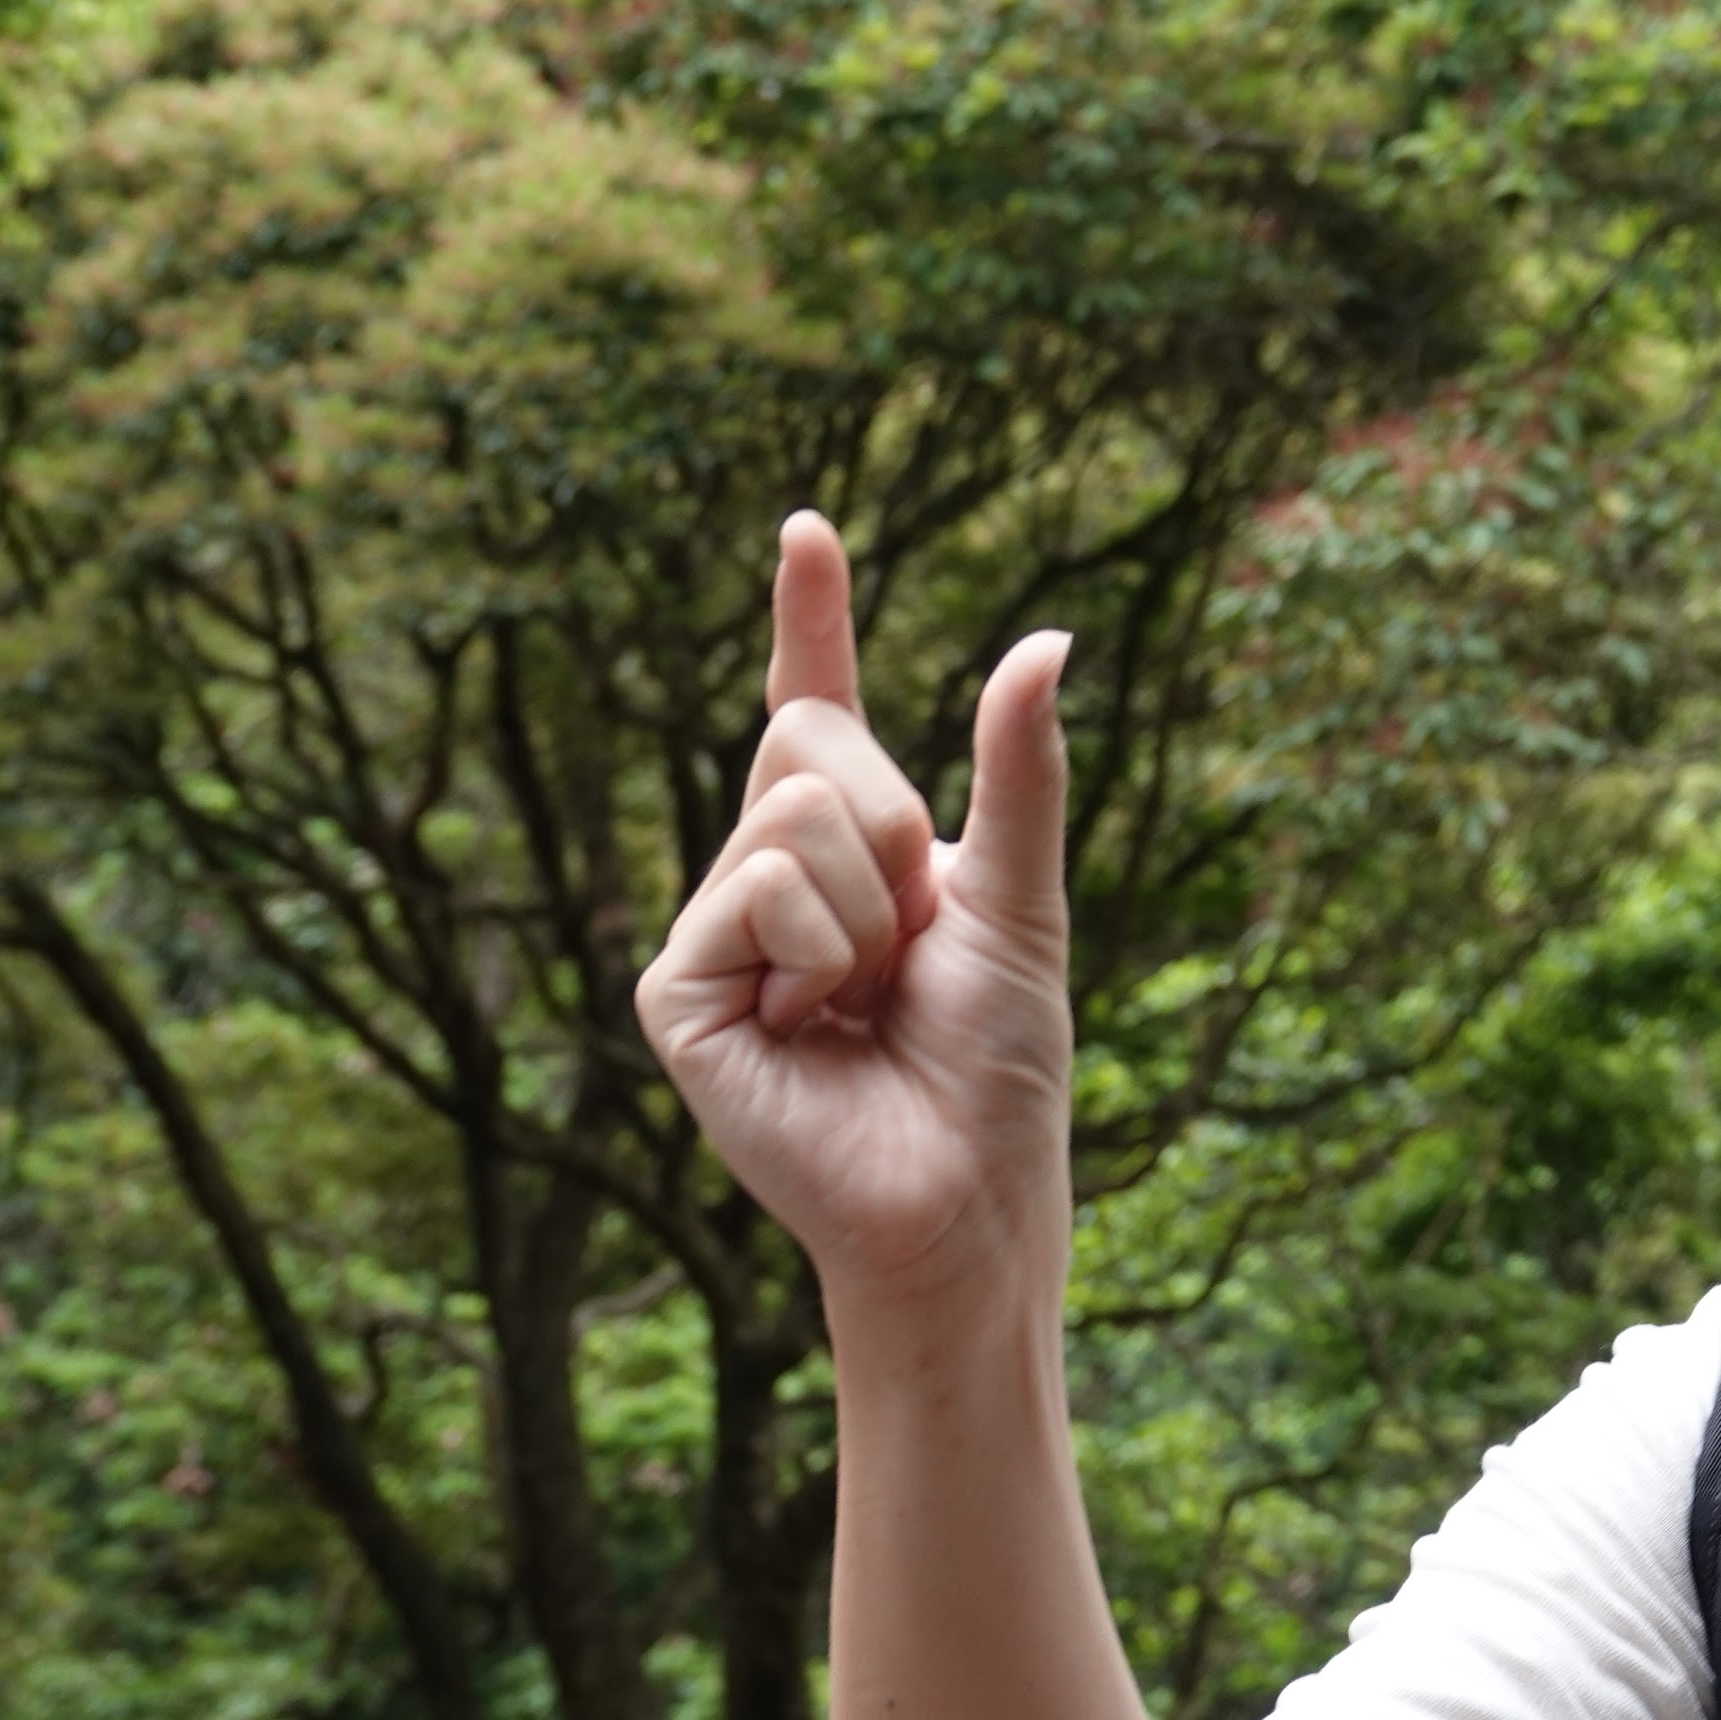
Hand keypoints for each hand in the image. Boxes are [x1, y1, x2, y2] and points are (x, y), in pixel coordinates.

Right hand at [637, 511, 1076, 1309]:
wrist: (966, 1193)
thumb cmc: (999, 1065)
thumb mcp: (1022, 897)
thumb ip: (1020, 767)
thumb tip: (1049, 637)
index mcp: (851, 848)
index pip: (813, 706)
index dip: (809, 618)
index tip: (807, 527)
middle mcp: (766, 875)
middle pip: (815, 742)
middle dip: (901, 832)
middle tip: (912, 947)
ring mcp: (712, 930)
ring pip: (794, 811)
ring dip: (872, 907)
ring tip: (867, 1000)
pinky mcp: (672, 990)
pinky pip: (758, 887)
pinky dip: (819, 951)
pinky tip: (812, 1029)